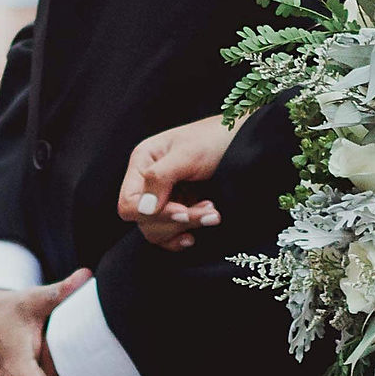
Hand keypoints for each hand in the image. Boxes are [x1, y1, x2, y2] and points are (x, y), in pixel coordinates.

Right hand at [117, 113, 240, 248]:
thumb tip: (143, 208)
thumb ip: (161, 177)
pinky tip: (196, 233)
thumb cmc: (217, 138)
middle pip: (144, 220)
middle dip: (177, 220)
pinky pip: (168, 234)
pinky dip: (180, 237)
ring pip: (157, 229)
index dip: (152, 214)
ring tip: (213, 212)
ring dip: (186, 226)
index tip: (182, 211)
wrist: (245, 139)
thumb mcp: (188, 153)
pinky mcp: (178, 207)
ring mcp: (163, 195)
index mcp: (143, 162)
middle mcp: (148, 180)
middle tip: (210, 209)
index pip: (129, 203)